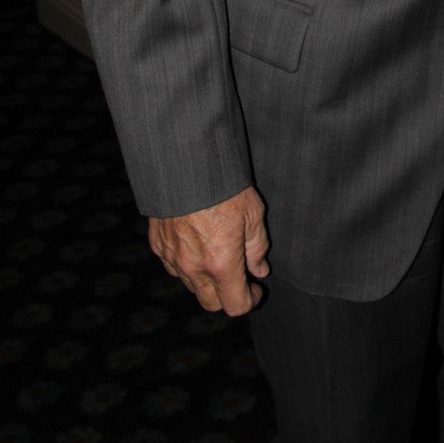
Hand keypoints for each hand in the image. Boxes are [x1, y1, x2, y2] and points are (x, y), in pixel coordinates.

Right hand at [148, 185, 268, 314]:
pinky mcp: (158, 245)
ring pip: (191, 286)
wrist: (186, 165)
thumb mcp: (253, 213)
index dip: (250, 301)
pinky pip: (173, 268)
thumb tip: (259, 270)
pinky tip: (197, 246)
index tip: (256, 289)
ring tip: (218, 256)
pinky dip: (187, 266)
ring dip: (206, 281)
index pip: (235, 305)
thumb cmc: (223, 186)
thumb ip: (257, 247)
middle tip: (239, 276)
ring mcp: (172, 258)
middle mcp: (194, 267)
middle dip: (227, 296)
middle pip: (211, 303)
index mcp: (221, 263)